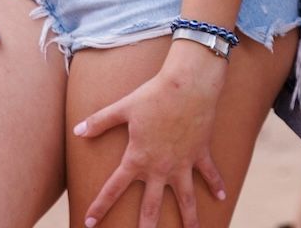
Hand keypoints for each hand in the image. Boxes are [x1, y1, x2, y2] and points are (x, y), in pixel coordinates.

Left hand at [73, 43, 227, 227]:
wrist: (187, 85)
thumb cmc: (153, 94)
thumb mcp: (123, 107)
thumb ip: (100, 121)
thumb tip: (77, 131)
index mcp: (138, 158)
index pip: (114, 188)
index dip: (100, 206)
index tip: (89, 223)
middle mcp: (160, 168)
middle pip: (151, 206)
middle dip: (146, 227)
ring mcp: (182, 164)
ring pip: (186, 200)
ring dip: (189, 219)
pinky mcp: (199, 154)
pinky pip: (209, 174)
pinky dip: (217, 185)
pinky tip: (223, 198)